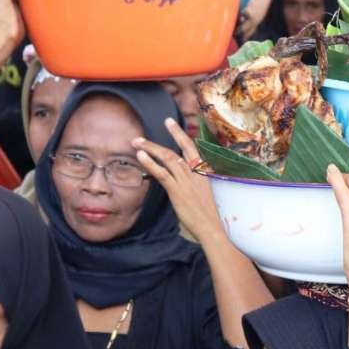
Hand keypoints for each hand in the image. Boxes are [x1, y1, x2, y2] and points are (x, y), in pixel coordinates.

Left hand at [133, 118, 224, 242]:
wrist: (211, 227)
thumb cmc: (208, 214)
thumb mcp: (204, 193)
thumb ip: (194, 181)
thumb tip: (181, 177)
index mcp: (205, 171)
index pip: (193, 148)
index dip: (182, 135)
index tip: (172, 124)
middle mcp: (196, 172)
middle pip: (183, 146)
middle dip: (173, 133)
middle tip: (165, 121)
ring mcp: (186, 180)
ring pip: (168, 157)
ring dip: (151, 147)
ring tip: (137, 141)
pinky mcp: (177, 190)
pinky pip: (161, 173)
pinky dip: (150, 163)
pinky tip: (140, 156)